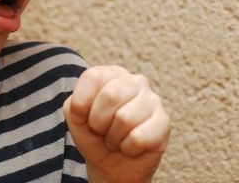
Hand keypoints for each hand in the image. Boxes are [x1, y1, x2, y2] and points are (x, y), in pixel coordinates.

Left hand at [63, 66, 170, 182]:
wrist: (112, 164)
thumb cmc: (94, 134)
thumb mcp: (75, 117)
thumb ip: (74, 105)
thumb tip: (84, 106)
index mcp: (112, 73)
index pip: (94, 77)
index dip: (82, 102)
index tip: (83, 115)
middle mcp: (135, 81)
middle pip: (110, 96)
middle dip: (98, 122)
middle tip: (101, 130)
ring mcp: (153, 100)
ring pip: (125, 118)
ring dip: (113, 137)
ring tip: (115, 138)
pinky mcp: (164, 122)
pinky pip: (139, 138)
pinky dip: (127, 148)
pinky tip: (130, 146)